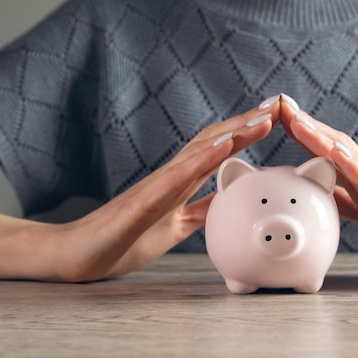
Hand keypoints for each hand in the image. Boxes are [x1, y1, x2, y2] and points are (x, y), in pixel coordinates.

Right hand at [43, 104, 278, 281]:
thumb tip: (227, 202)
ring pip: (198, 152)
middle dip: (248, 122)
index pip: (217, 149)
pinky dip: (201, 161)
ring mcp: (155, 187)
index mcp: (179, 184)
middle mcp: (169, 177)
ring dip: (232, 133)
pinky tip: (223, 147)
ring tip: (263, 117)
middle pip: (213, 140)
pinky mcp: (140, 204)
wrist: (76, 254)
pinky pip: (174, 180)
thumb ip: (199, 211)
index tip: (276, 117)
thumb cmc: (122, 239)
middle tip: (281, 103)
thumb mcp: (175, 226)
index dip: (246, 132)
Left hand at [280, 106, 357, 283]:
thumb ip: (355, 206)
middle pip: (340, 149)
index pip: (333, 157)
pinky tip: (338, 157)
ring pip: (357, 164)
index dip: (305, 135)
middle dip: (307, 126)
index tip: (276, 116)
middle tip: (278, 102)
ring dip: (324, 140)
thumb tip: (324, 196)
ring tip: (297, 120)